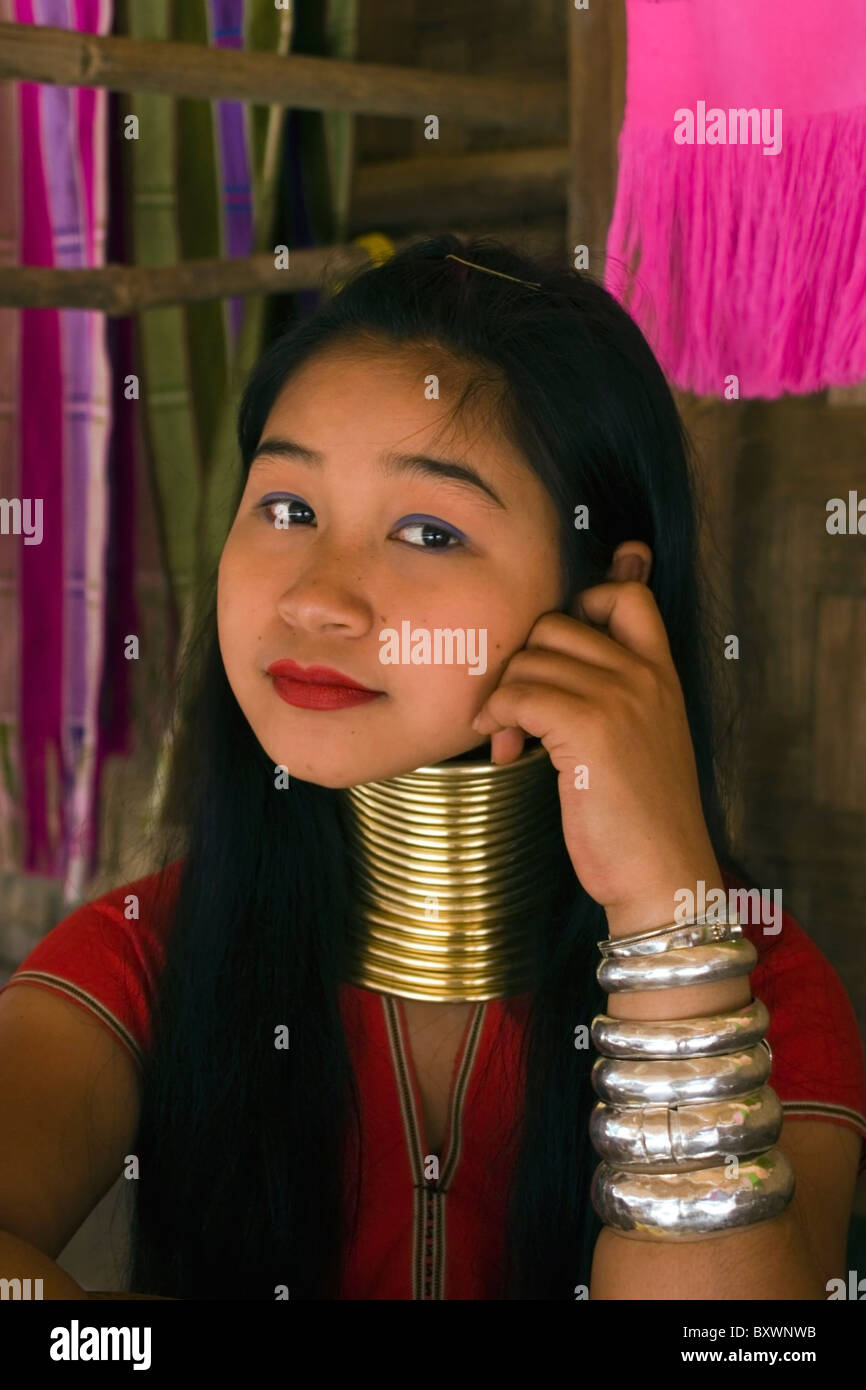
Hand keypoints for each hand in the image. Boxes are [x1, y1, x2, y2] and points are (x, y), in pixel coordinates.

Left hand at [471, 579, 722, 931]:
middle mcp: (644, 674)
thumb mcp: (640, 737)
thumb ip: (613, 690)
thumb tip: (554, 657)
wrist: (662, 873)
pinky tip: (503, 750)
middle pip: (554, 625)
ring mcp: (619, 697)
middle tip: (517, 714)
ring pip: (528, 661)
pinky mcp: (589, 727)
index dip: (580, 606)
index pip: (626, 593)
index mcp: (662, 672)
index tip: (556, 656)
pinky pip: (518, 695)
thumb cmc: (641, 815)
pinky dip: (497, 719)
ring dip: (503, 700)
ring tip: (509, 742)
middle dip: (523, 666)